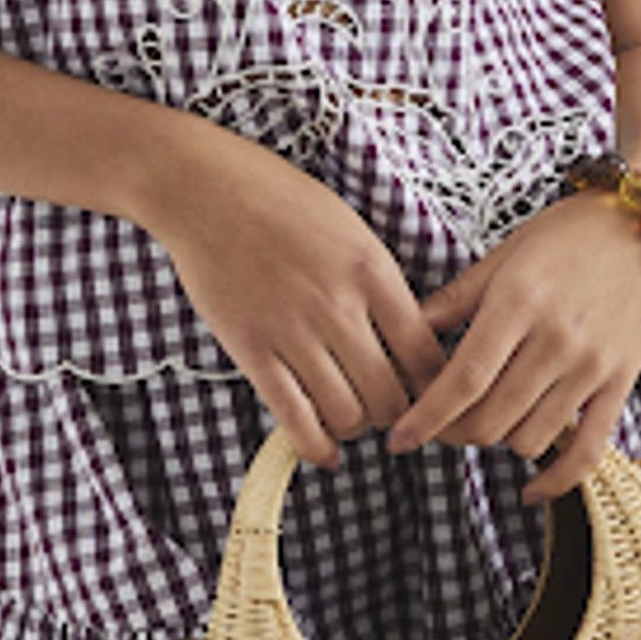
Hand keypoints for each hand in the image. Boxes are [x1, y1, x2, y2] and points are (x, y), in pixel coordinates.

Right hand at [139, 117, 449, 471]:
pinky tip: (324, 451)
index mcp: (372, 272)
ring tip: (350, 416)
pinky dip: (316, 447)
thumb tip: (411, 341)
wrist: (206, 189)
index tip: (426, 394)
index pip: (427, 357)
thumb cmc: (281, 202)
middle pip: (392, 397)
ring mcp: (293, 331)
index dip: (434, 388)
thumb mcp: (351, 230)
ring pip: (348, 415)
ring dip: (355, 427)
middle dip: (397, 415)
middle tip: (387, 409)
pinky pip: (295, 419)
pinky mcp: (252, 350)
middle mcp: (338, 306)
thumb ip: (379, 284)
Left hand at [382, 191, 640, 503]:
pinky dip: (557, 481)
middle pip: (491, 418)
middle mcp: (557, 341)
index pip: (464, 380)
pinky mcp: (621, 384)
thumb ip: (455, 300)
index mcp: (518, 304)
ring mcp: (592, 366)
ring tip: (479, 425)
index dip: (426, 417)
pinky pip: (588, 450)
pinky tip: (530, 492)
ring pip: (529, 439)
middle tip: (434, 427)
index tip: (397, 439)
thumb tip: (404, 333)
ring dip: (496, 443)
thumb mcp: (501, 257)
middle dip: (451, 433)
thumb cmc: (563, 236)